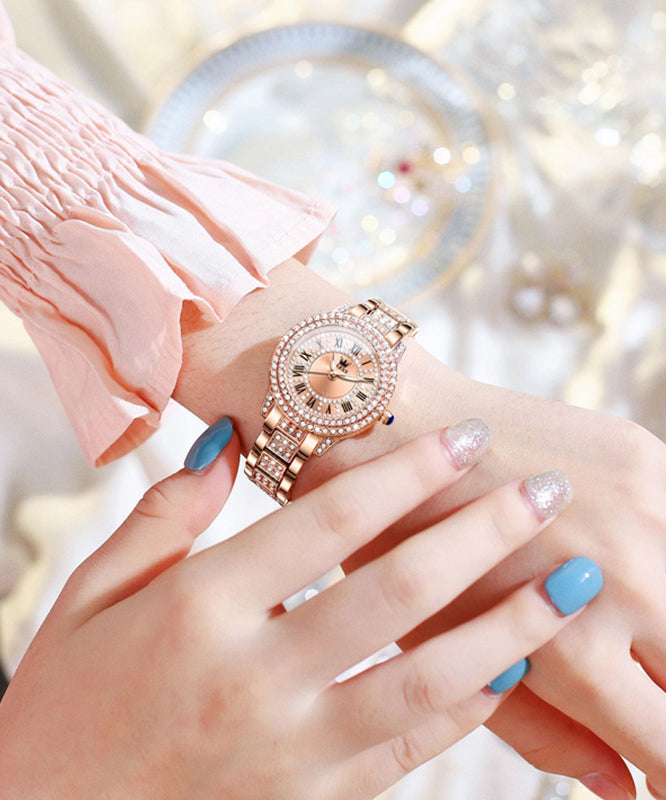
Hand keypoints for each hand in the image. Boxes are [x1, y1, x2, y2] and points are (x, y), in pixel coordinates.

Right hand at [0, 419, 598, 799]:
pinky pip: (409, 751)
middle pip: (395, 591)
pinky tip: (513, 668)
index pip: (327, 521)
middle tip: (546, 491)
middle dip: (482, 534)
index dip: (405, 472)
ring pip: (425, 681)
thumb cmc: (66, 703)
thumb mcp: (91, 595)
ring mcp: (289, 750)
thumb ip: (165, 512)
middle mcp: (254, 676)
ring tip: (571, 584)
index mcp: (199, 607)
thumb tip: (223, 437)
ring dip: (509, 627)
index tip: (465, 437)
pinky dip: (468, 709)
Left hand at [341, 360, 663, 798]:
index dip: (665, 770)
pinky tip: (626, 568)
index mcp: (572, 650)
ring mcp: (645, 511)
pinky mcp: (647, 458)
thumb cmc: (399, 553)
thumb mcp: (448, 658)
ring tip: (630, 635)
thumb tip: (623, 789)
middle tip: (636, 690)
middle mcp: (625, 580)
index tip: (651, 761)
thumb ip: (546, 732)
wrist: (387, 428)